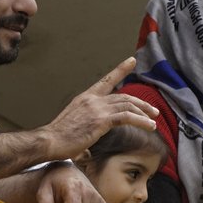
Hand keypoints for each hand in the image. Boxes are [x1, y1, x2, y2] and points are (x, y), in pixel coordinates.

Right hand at [42, 57, 158, 160]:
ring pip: (127, 105)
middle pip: (123, 96)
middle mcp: (92, 100)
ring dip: (143, 112)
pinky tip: (149, 126)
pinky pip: (126, 117)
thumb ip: (86, 124)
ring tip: (153, 120)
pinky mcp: (101, 121)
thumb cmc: (57, 137)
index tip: (131, 61)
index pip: (106, 80)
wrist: (49, 141)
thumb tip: (90, 137)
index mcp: (85, 98)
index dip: (121, 70)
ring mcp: (97, 109)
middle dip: (140, 103)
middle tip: (152, 110)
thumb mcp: (73, 123)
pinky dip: (141, 120)